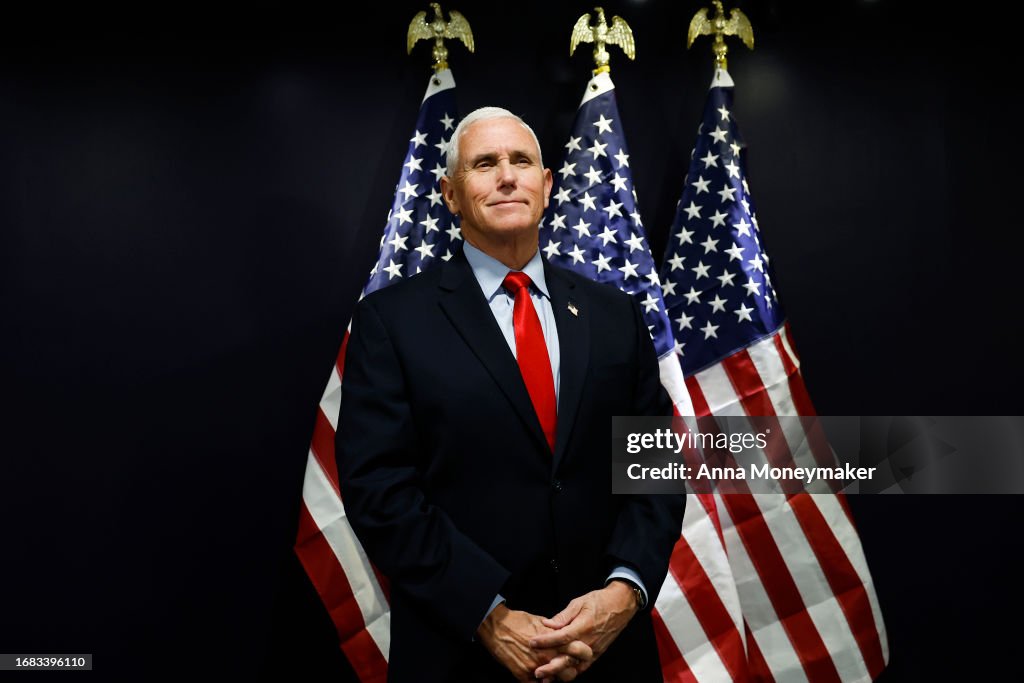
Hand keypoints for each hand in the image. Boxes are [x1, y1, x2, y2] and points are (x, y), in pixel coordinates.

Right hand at [477, 604, 592, 681]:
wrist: (496, 626)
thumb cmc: (518, 621)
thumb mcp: (541, 621)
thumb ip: (555, 630)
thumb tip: (563, 633)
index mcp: (555, 640)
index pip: (580, 651)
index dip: (583, 653)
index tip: (582, 654)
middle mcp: (547, 655)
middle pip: (570, 672)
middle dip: (569, 670)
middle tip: (566, 666)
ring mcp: (535, 667)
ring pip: (553, 681)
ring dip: (554, 677)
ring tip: (550, 670)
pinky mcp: (522, 675)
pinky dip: (539, 682)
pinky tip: (539, 676)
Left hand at [529, 581, 639, 676]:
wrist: (620, 606)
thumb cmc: (598, 601)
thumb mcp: (579, 603)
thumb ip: (562, 616)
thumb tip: (546, 624)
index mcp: (584, 626)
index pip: (562, 637)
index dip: (546, 641)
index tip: (532, 643)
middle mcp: (589, 641)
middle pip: (568, 658)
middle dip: (551, 666)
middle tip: (537, 671)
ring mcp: (594, 650)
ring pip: (575, 666)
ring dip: (560, 672)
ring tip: (546, 677)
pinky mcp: (597, 654)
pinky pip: (583, 667)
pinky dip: (571, 672)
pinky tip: (560, 674)